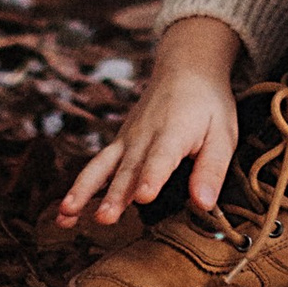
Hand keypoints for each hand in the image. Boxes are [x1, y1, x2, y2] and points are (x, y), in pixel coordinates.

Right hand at [56, 17, 244, 229]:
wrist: (186, 67)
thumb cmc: (208, 105)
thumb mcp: (223, 133)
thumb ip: (212, 169)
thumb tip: (204, 204)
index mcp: (174, 131)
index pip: (161, 157)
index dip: (153, 177)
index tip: (145, 196)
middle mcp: (144, 136)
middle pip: (128, 168)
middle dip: (115, 195)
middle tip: (105, 218)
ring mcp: (127, 140)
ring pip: (103, 167)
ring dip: (85, 191)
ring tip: (67, 214)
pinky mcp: (118, 145)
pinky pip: (96, 167)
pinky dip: (79, 188)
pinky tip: (64, 213)